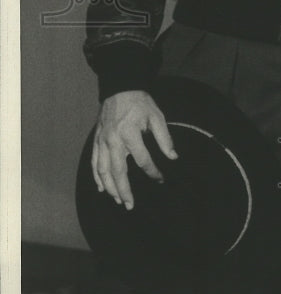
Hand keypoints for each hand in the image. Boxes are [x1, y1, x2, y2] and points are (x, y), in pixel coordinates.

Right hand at [91, 91, 176, 209]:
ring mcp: (102, 141)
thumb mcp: (156, 116)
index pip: (142, 159)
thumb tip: (173, 156)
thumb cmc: (140, 103)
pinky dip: (97, 177)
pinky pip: (94, 162)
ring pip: (103, 170)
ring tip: (118, 200)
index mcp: (130, 133)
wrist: (120, 89)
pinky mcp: (97, 140)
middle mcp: (113, 140)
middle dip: (124, 190)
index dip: (153, 171)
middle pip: (118, 171)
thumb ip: (164, 138)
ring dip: (110, 187)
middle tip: (130, 205)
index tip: (161, 179)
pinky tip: (101, 187)